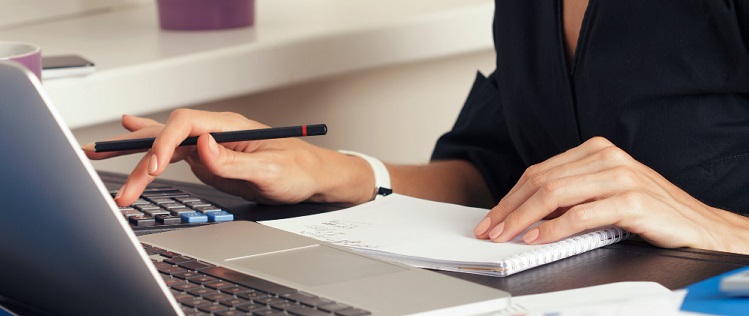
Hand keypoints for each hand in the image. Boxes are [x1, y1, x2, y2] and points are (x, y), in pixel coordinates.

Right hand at [86, 109, 374, 206]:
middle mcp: (216, 131)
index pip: (186, 125)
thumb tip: (202, 146)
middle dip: (136, 150)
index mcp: (230, 127)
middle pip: (169, 135)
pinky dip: (151, 149)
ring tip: (99, 150)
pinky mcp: (211, 159)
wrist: (313, 178)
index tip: (154, 166)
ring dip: (136, 155)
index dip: (164, 143)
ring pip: (167, 146)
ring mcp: (212, 145)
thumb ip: (234, 162)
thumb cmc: (299, 171)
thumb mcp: (271, 171)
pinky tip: (131, 132)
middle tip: (103, 159)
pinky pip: (175, 153)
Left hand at [472, 137, 748, 253]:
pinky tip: (538, 238)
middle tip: (490, 229)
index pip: (539, 171)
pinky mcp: (631, 200)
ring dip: (523, 217)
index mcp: (596, 150)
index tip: (491, 217)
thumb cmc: (650, 210)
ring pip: (554, 194)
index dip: (510, 196)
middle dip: (509, 208)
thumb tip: (526, 211)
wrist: (699, 225)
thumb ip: (570, 195)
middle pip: (541, 180)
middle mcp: (606, 157)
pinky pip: (581, 214)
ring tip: (506, 235)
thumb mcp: (604, 194)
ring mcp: (619, 176)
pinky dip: (554, 228)